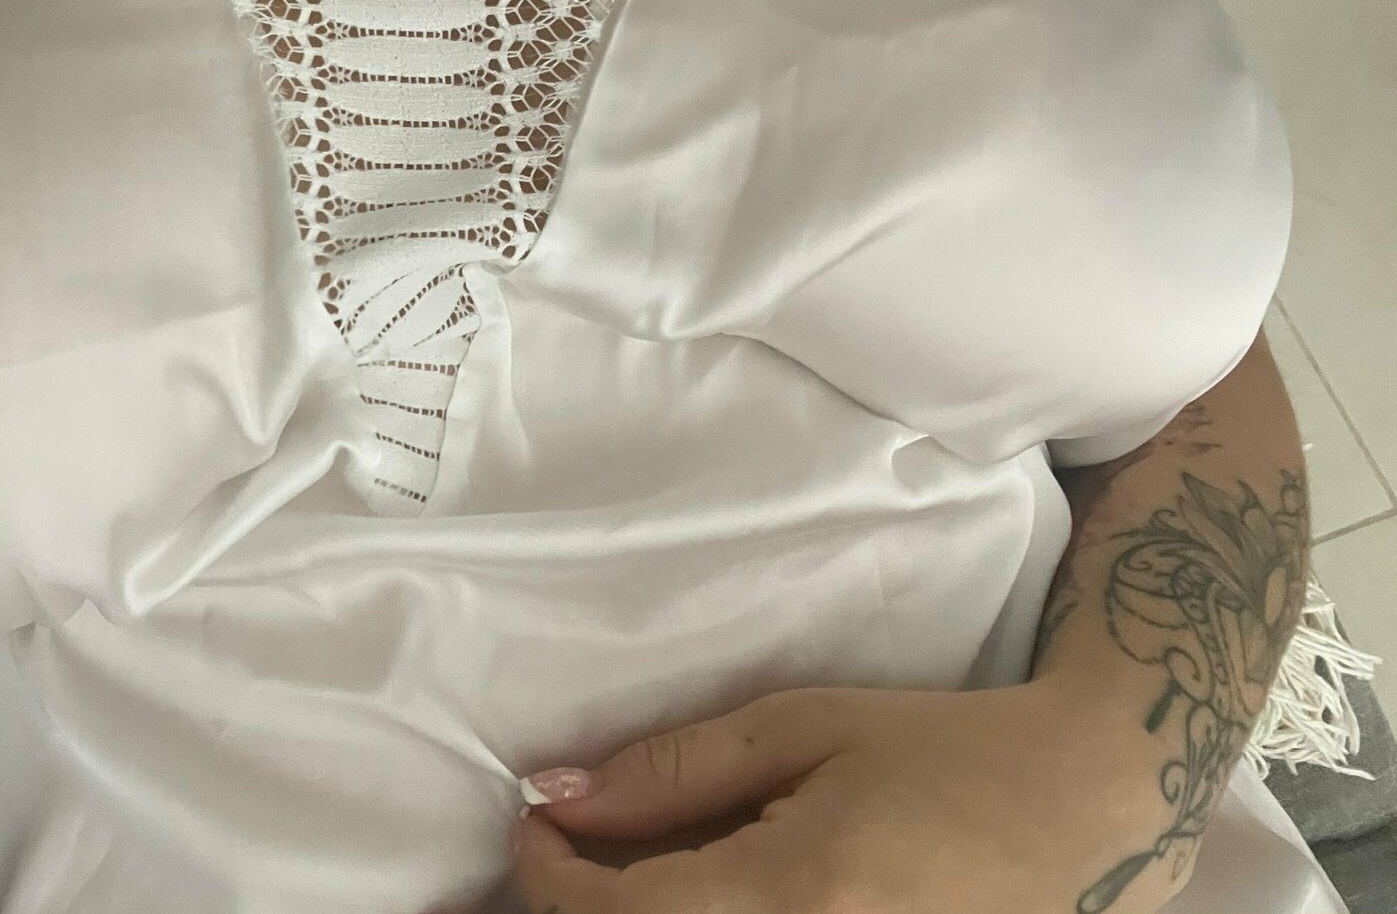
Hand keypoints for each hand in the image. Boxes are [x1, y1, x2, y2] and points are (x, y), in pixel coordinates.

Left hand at [509, 679, 1185, 913]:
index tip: (534, 827)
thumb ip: (674, 769)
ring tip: (627, 877)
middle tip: (569, 858)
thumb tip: (558, 794)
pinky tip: (691, 897)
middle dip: (583, 909)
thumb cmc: (944, 749)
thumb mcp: (804, 726)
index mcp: (795, 895)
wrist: (1088, 811)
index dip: (549, 876)